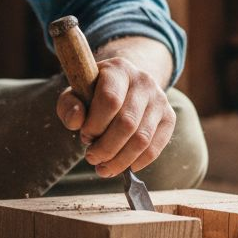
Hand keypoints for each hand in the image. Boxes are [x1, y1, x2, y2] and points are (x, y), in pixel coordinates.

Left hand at [56, 56, 176, 176]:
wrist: (125, 85)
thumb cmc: (94, 93)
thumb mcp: (75, 93)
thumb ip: (68, 105)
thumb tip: (76, 121)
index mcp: (118, 69)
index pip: (110, 100)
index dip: (95, 125)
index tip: (84, 136)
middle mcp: (144, 81)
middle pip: (127, 123)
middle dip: (106, 147)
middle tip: (92, 158)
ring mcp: (160, 99)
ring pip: (142, 139)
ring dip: (120, 160)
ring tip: (104, 168)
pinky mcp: (169, 117)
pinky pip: (155, 147)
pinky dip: (138, 162)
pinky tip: (124, 166)